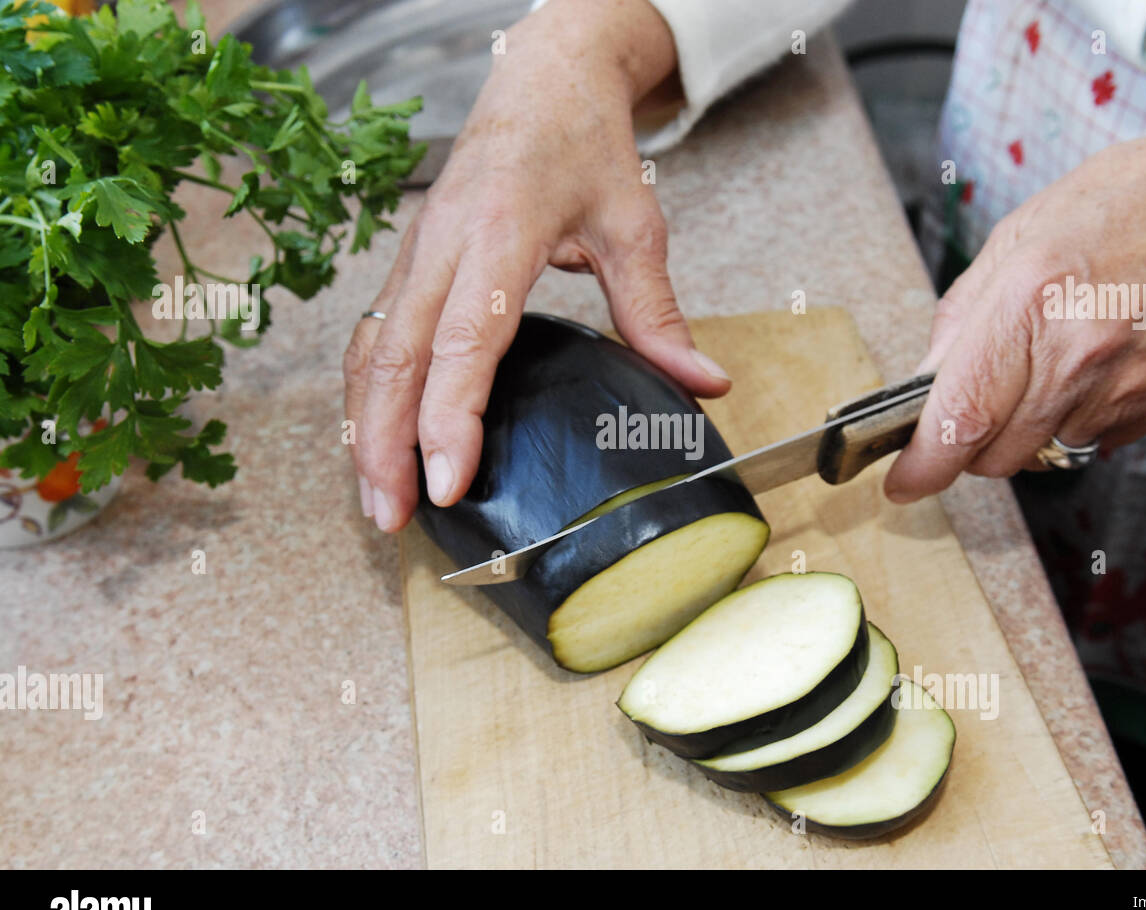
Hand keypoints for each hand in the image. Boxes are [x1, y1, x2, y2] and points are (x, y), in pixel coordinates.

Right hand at [343, 0, 731, 530]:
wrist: (542, 78)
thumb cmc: (583, 142)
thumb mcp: (634, 224)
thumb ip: (659, 312)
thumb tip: (705, 383)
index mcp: (501, 232)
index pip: (465, 340)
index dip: (449, 416)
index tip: (447, 480)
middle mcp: (444, 245)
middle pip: (393, 357)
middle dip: (384, 444)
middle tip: (392, 516)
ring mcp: (417, 252)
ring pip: (369, 350)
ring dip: (363, 427)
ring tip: (375, 498)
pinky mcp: (409, 262)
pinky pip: (372, 335)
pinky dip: (366, 394)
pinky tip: (374, 440)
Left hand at [884, 109, 1145, 502]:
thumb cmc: (1127, 205)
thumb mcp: (1018, 235)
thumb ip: (962, 317)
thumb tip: (926, 382)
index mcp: (1029, 302)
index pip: (960, 417)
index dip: (923, 464)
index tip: (904, 481)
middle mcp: (1077, 356)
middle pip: (995, 455)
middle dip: (972, 442)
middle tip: (982, 398)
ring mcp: (1124, 389)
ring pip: (1042, 455)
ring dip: (1027, 430)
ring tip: (1050, 364)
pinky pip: (1091, 441)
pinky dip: (1076, 419)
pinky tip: (1093, 367)